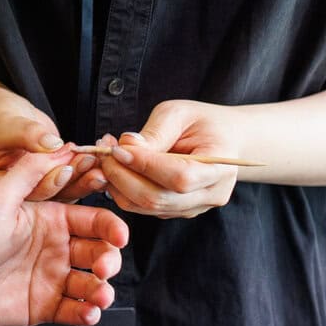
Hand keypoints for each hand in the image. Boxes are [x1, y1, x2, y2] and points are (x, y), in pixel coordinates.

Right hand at [0, 91, 102, 203]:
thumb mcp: (5, 125)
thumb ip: (27, 134)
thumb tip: (52, 143)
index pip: (20, 193)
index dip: (45, 181)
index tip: (64, 167)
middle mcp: (10, 199)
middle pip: (43, 198)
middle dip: (68, 180)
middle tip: (88, 163)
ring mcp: (31, 194)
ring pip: (60, 194)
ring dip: (80, 178)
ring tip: (96, 160)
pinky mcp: (47, 185)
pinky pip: (68, 184)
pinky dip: (82, 172)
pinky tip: (97, 161)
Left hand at [0, 152, 127, 325]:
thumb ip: (28, 172)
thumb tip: (62, 146)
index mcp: (48, 218)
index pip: (93, 220)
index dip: (111, 227)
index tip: (120, 235)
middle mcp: (54, 247)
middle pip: (99, 252)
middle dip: (109, 260)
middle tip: (104, 268)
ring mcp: (51, 278)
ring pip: (91, 283)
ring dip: (102, 289)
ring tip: (99, 295)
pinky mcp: (44, 306)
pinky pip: (75, 311)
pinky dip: (87, 313)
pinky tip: (88, 313)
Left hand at [95, 100, 242, 218]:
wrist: (222, 139)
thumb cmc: (201, 123)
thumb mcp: (179, 114)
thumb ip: (155, 132)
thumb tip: (126, 146)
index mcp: (220, 167)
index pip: (179, 176)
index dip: (144, 165)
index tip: (117, 149)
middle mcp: (210, 194)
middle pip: (158, 198)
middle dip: (122, 177)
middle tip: (104, 153)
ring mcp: (193, 208)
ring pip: (146, 206)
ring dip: (117, 184)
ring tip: (106, 157)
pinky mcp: (175, 211)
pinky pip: (143, 208)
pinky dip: (122, 190)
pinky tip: (116, 168)